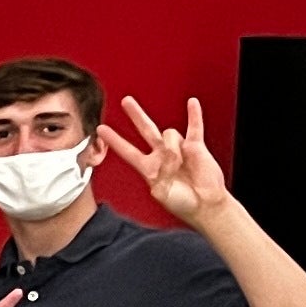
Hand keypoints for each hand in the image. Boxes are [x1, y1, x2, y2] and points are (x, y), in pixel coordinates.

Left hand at [96, 95, 231, 222]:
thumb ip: (158, 173)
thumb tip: (166, 155)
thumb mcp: (161, 192)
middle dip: (136, 115)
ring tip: (180, 163)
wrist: (205, 205)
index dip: (114, 140)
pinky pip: (194, 127)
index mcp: (148, 168)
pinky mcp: (196, 147)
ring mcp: (178, 149)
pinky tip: (192, 103)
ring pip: (169, 134)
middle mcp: (161, 155)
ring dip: (173, 147)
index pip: (127, 151)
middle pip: (146, 130)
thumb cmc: (182, 203)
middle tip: (126, 101)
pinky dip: (194, 115)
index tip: (100, 130)